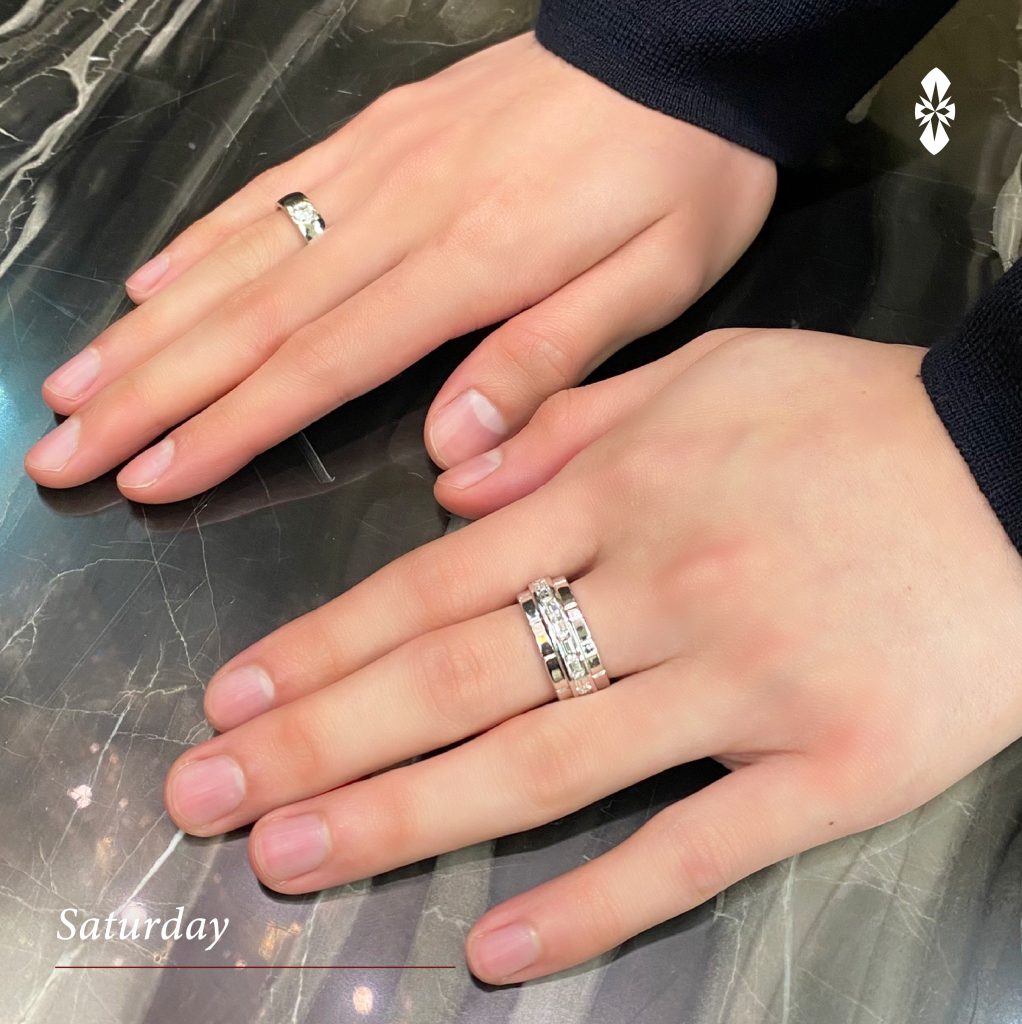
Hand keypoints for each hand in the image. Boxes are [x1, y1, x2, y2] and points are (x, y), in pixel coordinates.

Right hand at [23, 31, 774, 500]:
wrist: (686, 46)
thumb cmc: (683, 177)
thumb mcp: (653, 286)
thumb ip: (545, 362)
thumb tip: (446, 444)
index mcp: (470, 266)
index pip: (319, 365)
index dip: (226, 428)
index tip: (147, 477)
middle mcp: (403, 214)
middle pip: (252, 317)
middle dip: (149, 390)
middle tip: (60, 447)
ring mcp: (381, 165)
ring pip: (241, 255)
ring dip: (150, 325)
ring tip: (75, 381)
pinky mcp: (383, 132)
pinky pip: (275, 190)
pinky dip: (204, 239)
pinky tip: (154, 277)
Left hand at [161, 328, 1021, 983]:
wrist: (1017, 464)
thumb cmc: (856, 416)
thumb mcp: (705, 374)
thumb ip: (572, 417)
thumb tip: (453, 477)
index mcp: (624, 491)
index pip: (437, 581)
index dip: (328, 641)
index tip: (238, 693)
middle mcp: (661, 588)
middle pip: (458, 677)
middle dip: (321, 738)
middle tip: (213, 791)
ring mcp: (743, 688)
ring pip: (544, 766)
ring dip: (406, 816)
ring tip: (295, 858)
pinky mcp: (831, 770)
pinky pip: (693, 850)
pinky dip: (589, 904)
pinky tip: (493, 949)